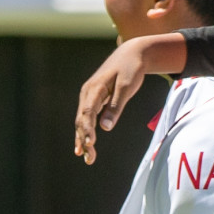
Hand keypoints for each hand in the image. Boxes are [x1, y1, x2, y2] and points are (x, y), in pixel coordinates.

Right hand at [75, 37, 152, 163]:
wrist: (131, 54)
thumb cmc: (131, 69)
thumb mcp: (126, 87)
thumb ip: (116, 106)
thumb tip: (105, 128)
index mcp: (94, 89)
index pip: (87, 113)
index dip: (87, 129)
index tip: (91, 144)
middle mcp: (87, 93)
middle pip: (82, 120)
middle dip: (84, 140)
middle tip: (90, 158)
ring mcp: (89, 96)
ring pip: (82, 121)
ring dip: (83, 139)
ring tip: (87, 158)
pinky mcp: (94, 99)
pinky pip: (86, 118)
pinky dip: (85, 132)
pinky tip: (84, 146)